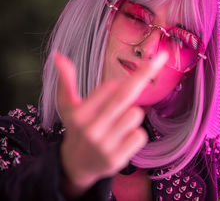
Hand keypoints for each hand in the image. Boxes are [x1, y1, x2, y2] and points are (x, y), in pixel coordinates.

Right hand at [53, 50, 167, 191]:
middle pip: (125, 95)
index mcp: (79, 113)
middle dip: (145, 73)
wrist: (77, 165)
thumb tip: (58, 55)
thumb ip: (65, 80)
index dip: (115, 86)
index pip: (110, 87)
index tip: (117, 84)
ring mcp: (105, 145)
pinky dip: (135, 135)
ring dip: (132, 115)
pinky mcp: (117, 159)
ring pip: (136, 114)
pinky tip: (122, 139)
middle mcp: (91, 129)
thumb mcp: (67, 105)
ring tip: (118, 123)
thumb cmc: (77, 128)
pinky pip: (140, 136)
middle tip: (161, 57)